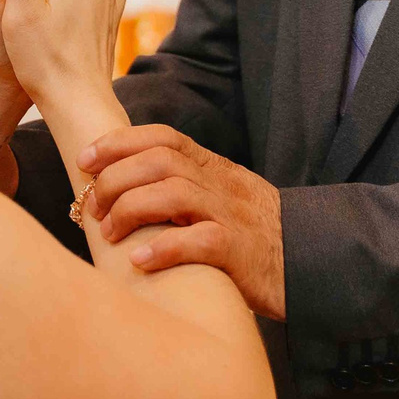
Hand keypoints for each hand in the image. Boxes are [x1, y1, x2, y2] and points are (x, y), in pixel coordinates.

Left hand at [81, 125, 285, 319]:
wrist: (314, 261)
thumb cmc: (254, 235)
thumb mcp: (222, 197)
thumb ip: (184, 186)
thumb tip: (124, 186)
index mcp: (213, 168)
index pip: (162, 137)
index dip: (119, 143)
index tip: (85, 159)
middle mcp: (220, 184)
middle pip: (160, 162)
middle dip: (116, 180)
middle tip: (93, 208)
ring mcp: (232, 216)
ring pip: (174, 194)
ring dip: (131, 211)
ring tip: (110, 235)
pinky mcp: (240, 252)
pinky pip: (199, 241)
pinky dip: (163, 249)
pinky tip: (139, 262)